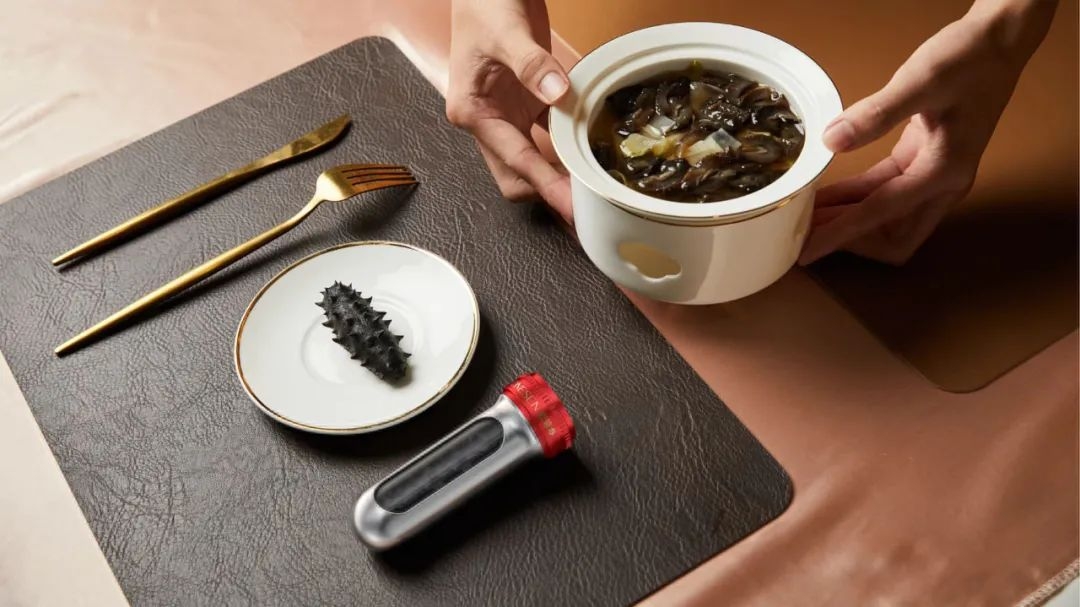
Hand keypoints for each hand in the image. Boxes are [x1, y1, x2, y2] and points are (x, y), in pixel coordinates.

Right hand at [446, 0, 570, 205]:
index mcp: (472, 112)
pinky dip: (566, 145)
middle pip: (518, 175)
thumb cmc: (483, 3)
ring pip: (534, 161)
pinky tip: (589, 152)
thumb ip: (531, 65)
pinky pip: (549, 135)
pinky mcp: (526, 103)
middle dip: (549, 192)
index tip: (569, 206)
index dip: (545, 186)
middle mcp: (487, 120)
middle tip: (587, 204)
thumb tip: (556, 94)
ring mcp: (508, 114)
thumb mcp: (506, 32)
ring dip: (559, 174)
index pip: (514, 161)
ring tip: (591, 186)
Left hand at [800, 3, 1054, 264]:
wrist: (999, 42)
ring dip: (849, 221)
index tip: (807, 251)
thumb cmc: (968, 60)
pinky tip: (825, 196)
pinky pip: (884, 194)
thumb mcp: (921, 81)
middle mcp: (942, 185)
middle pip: (893, 239)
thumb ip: (877, 114)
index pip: (881, 216)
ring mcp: (933, 177)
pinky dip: (856, 200)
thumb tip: (832, 141)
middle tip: (804, 232)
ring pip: (887, 220)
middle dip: (850, 241)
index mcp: (943, 173)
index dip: (840, 235)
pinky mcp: (921, 164)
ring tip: (805, 217)